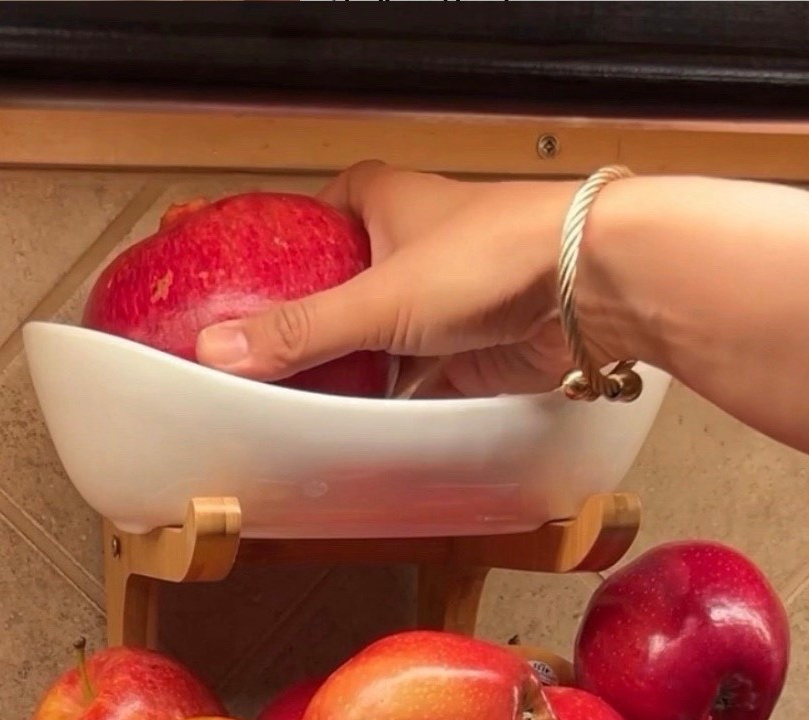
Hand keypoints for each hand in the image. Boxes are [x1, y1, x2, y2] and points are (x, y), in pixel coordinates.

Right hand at [195, 162, 576, 395]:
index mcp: (381, 203)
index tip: (236, 275)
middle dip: (306, 323)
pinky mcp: (465, 351)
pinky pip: (411, 381)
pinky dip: (387, 403)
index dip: (277, 241)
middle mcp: (409, 249)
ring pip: (375, 339)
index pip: (313, 214)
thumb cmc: (495, 254)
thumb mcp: (375, 297)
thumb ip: (298, 331)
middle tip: (253, 360)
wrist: (589, 285)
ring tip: (291, 403)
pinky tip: (353, 427)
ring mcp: (438, 303)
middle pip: (339, 288)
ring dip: (348, 369)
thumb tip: (219, 352)